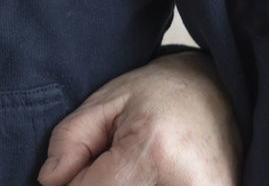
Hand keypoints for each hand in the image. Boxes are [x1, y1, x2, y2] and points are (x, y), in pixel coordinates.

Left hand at [37, 51, 241, 184]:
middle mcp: (185, 185)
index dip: (72, 184)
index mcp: (151, 152)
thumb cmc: (158, 94)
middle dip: (100, 185)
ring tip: (135, 168)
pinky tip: (148, 176)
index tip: (75, 171)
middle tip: (114, 160)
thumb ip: (70, 140)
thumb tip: (49, 181)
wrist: (219, 92)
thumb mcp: (104, 102)